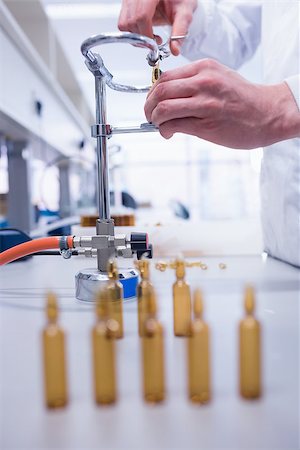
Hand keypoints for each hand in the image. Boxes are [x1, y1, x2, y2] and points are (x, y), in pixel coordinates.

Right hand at [118, 0, 196, 54]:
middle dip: (142, 37)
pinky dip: (133, 32)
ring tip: (150, 35)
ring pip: (124, 24)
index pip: (141, 16)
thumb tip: (175, 50)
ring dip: (136, 36)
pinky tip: (145, 30)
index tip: (155, 43)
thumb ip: (180, 31)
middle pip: (130, 22)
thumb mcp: (184, 12)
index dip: (147, 34)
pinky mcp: (127, 4)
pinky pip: (123, 22)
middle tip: (154, 41)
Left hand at [145, 59, 299, 148]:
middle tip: (149, 115)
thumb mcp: (219, 77)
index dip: (152, 92)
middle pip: (160, 91)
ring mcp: (204, 104)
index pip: (165, 77)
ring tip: (158, 125)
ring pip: (164, 108)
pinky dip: (164, 130)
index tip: (152, 101)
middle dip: (149, 106)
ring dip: (154, 119)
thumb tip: (169, 94)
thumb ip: (195, 82)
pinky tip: (168, 133)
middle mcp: (203, 83)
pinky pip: (174, 125)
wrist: (268, 114)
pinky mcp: (206, 125)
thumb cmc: (244, 99)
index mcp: (204, 68)